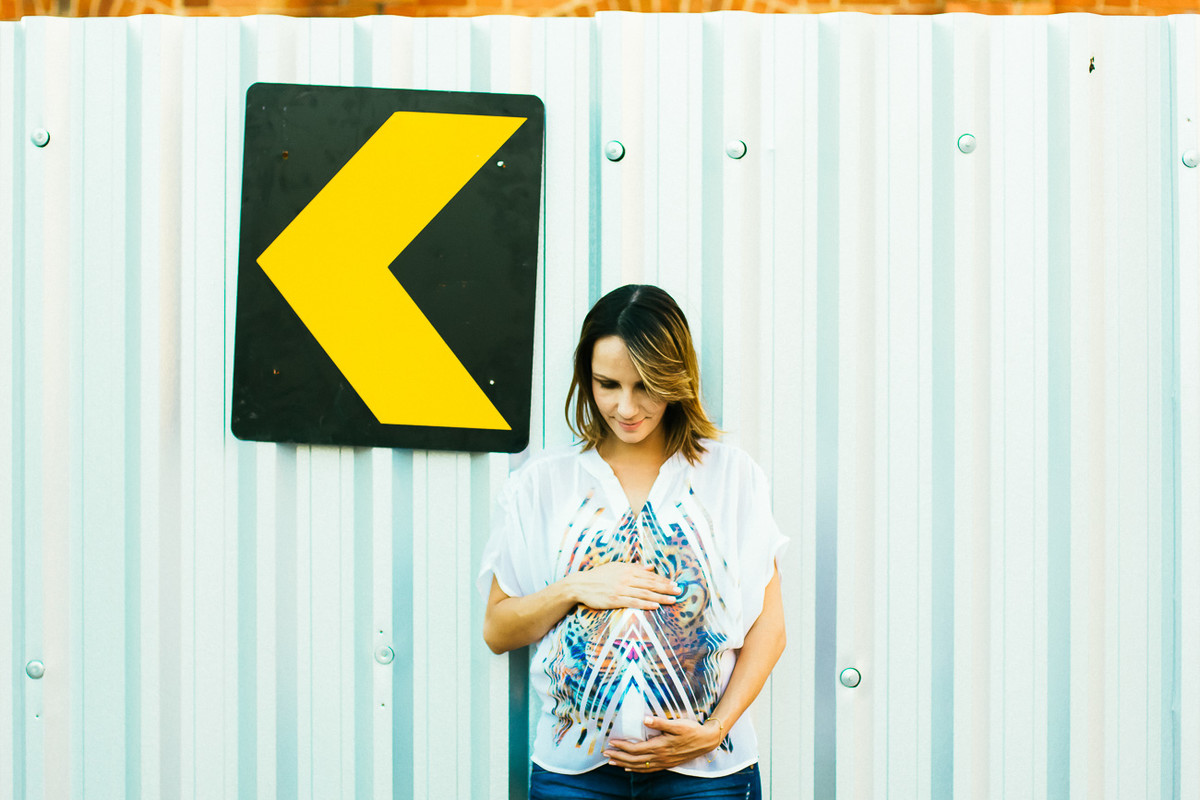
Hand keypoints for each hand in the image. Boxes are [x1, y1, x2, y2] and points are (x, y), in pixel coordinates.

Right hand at [567, 563, 679, 610]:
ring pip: (645, 593)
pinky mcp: (615, 600)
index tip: (674, 584)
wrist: (580, 585)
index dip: (663, 580)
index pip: (649, 576)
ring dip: (660, 597)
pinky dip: (646, 603)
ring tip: (672, 600)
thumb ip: (634, 567)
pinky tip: (656, 605)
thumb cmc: (599, 576)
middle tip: (679, 591)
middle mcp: (626, 578)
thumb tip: (650, 567)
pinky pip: (634, 602)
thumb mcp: (616, 567)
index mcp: (627, 570)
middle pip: (650, 584)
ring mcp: (621, 589)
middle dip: (666, 588)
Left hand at [602, 717, 723, 771]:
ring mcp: (663, 762)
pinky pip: (648, 769)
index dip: (621, 747)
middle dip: (618, 757)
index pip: (635, 749)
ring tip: (613, 763)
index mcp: (659, 746)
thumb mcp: (677, 723)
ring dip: (624, 764)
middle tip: (605, 755)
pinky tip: (630, 769)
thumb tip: (644, 718)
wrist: (706, 741)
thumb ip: (660, 722)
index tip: (611, 743)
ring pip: (639, 767)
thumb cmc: (691, 730)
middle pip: (634, 760)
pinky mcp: (667, 764)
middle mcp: (660, 757)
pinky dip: (637, 770)